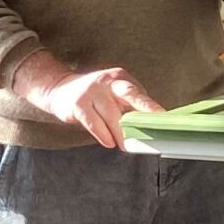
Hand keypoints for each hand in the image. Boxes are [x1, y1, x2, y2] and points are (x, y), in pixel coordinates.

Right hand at [32, 66, 163, 148]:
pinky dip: (103, 135)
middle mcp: (108, 81)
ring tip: (126, 145)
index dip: (152, 105)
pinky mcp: (78, 104)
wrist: (59, 89)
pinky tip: (109, 142)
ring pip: (112, 116)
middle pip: (130, 95)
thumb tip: (150, 125)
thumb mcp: (113, 94)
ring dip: (121, 134)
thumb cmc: (95, 96)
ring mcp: (92, 91)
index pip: (139, 92)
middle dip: (144, 109)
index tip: (164, 116)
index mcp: (120, 78)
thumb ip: (130, 106)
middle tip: (153, 127)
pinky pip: (94, 123)